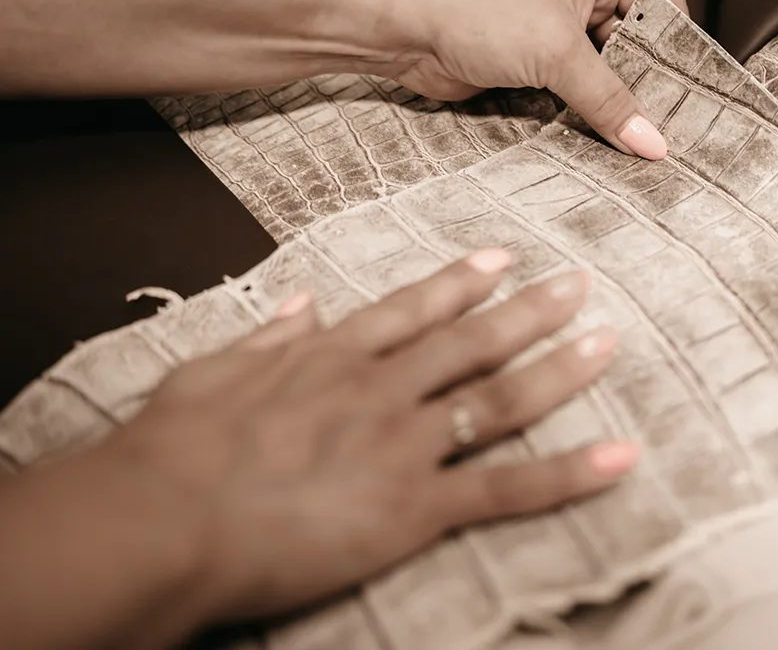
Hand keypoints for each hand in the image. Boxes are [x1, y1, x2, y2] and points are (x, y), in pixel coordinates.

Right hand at [91, 249, 634, 628]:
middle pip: (471, 342)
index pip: (410, 309)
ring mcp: (402, 444)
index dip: (460, 282)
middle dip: (530, 312)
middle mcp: (379, 389)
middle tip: (578, 284)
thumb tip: (301, 304)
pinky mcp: (414, 506)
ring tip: (608, 344)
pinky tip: (618, 458)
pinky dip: (569, 474)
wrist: (159, 518)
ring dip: (561, 371)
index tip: (499, 259)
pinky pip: (506, 487)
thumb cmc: (169, 453)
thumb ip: (266, 338)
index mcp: (331, 357)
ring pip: (500, 398)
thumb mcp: (208, 375)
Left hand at [380, 0, 688, 159]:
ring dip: (613, 107)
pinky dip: (584, 118)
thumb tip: (650, 140)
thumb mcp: (557, 53)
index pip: (661, 4)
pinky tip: (602, 144)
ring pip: (601, 75)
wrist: (406, 28)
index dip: (680, 46)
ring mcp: (553, 32)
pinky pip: (571, 95)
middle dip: (647, 85)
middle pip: (634, 46)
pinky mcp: (530, 66)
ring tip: (641, 144)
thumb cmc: (476, 10)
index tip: (695, 93)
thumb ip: (608, 99)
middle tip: (670, 129)